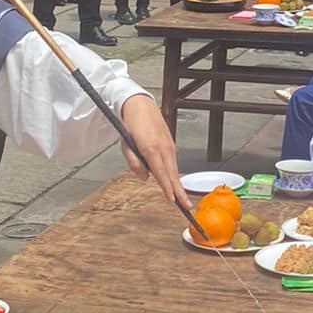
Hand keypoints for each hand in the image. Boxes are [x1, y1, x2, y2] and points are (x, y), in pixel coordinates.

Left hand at [119, 93, 185, 208]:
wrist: (140, 105)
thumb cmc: (131, 125)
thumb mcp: (125, 146)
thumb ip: (134, 163)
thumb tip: (145, 177)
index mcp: (151, 149)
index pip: (161, 174)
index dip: (167, 189)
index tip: (173, 201)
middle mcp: (163, 148)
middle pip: (173, 174)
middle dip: (180, 192)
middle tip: (187, 207)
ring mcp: (169, 146)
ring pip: (174, 169)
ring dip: (176, 184)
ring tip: (181, 199)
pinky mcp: (171, 144)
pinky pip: (172, 162)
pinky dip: (172, 173)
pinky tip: (171, 181)